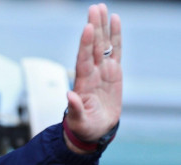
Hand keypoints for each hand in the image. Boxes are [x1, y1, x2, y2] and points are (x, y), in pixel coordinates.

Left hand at [65, 3, 121, 144]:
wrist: (94, 131)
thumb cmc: (83, 127)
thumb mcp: (77, 121)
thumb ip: (74, 109)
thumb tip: (69, 95)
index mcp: (83, 83)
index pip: (83, 59)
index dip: (85, 44)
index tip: (87, 28)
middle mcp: (91, 73)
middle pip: (93, 46)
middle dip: (94, 27)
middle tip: (94, 8)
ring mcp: (102, 71)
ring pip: (103, 45)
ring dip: (102, 27)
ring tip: (101, 8)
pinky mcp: (113, 72)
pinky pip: (116, 51)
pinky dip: (116, 36)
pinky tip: (115, 20)